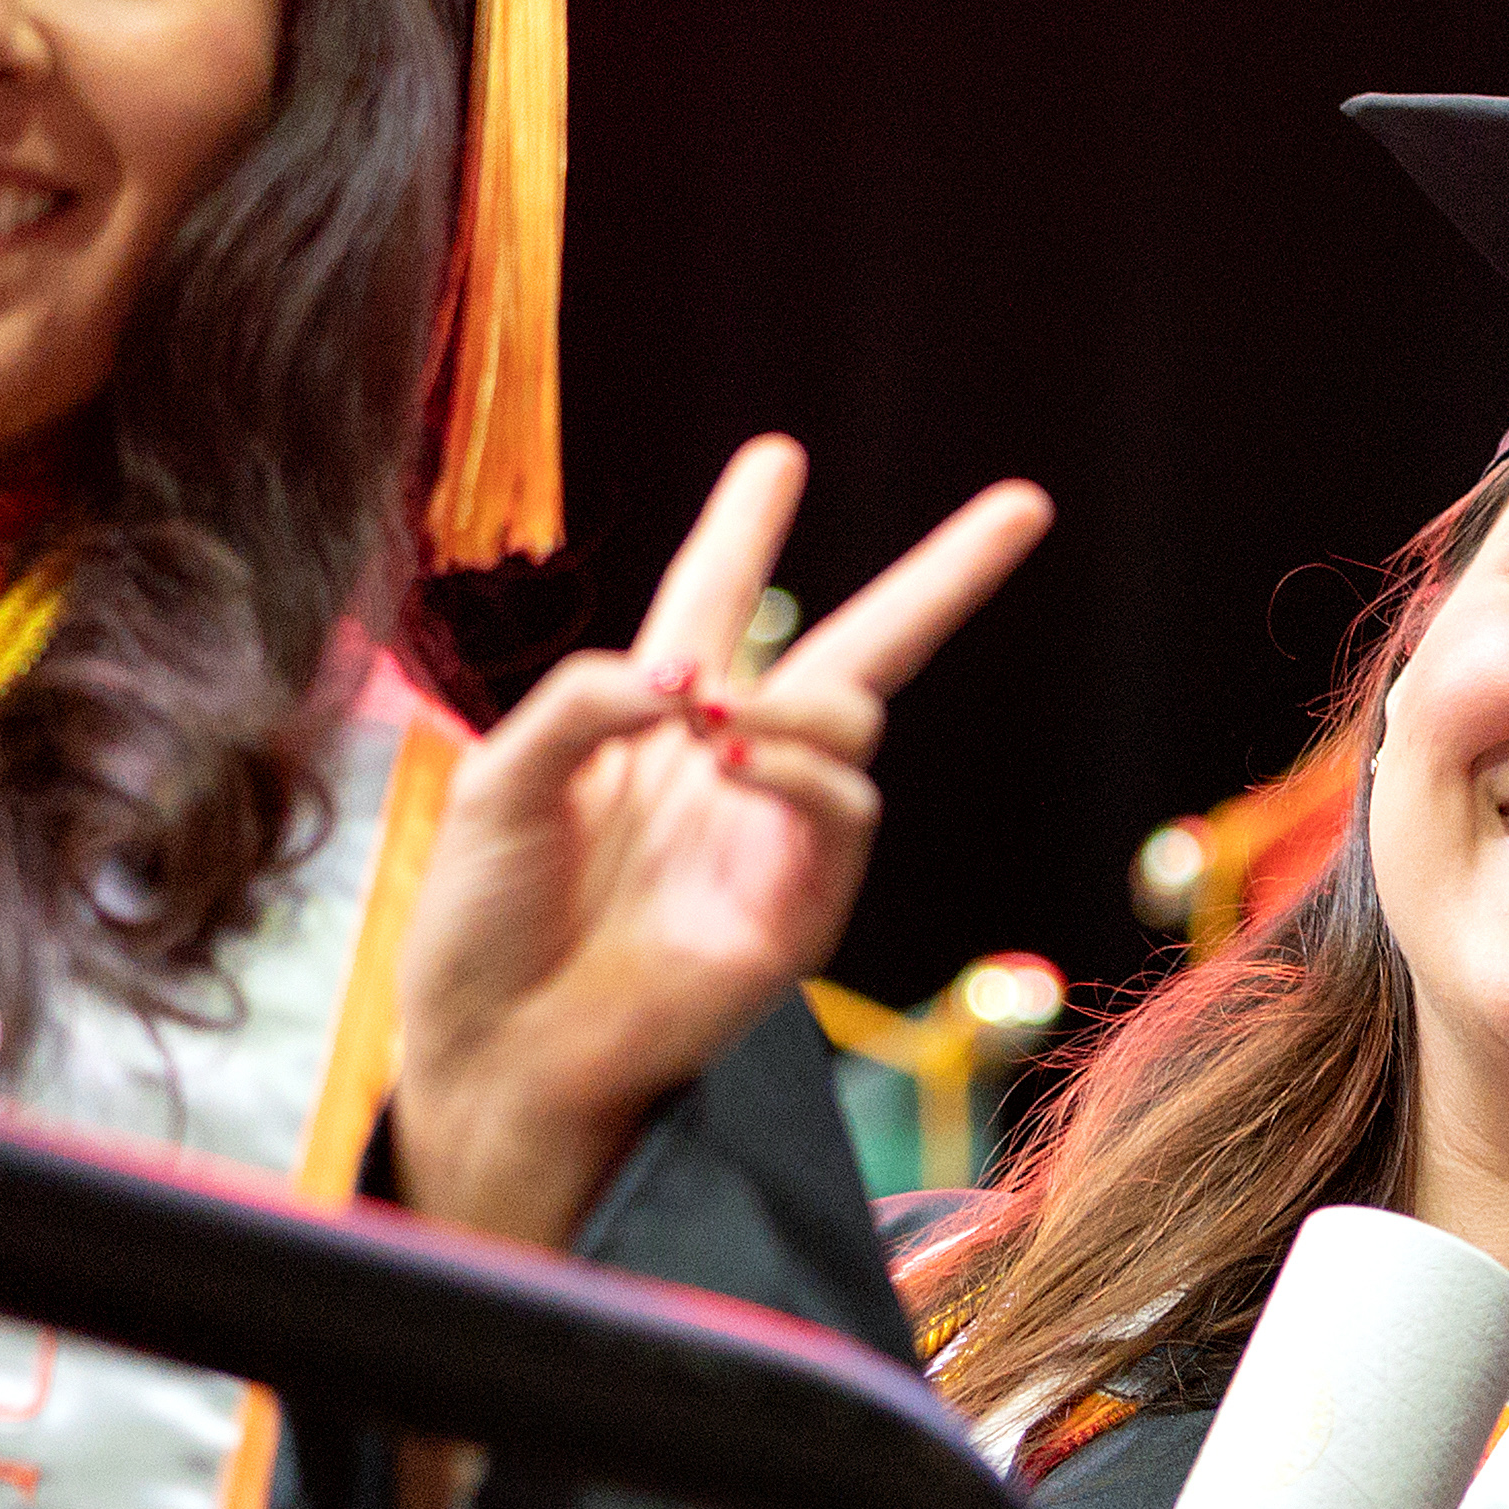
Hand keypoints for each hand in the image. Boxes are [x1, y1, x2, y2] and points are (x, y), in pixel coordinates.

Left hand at [392, 440, 1052, 1247]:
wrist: (494, 1049)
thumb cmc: (480, 922)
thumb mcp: (500, 778)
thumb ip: (585, 699)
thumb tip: (693, 681)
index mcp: (648, 727)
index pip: (713, 600)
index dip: (746, 529)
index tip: (779, 459)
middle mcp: (726, 769)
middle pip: (859, 648)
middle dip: (945, 575)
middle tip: (1027, 504)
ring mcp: (774, 835)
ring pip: (854, 721)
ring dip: (794, 704)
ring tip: (716, 725)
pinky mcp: (800, 906)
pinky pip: (846, 809)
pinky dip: (801, 770)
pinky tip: (736, 762)